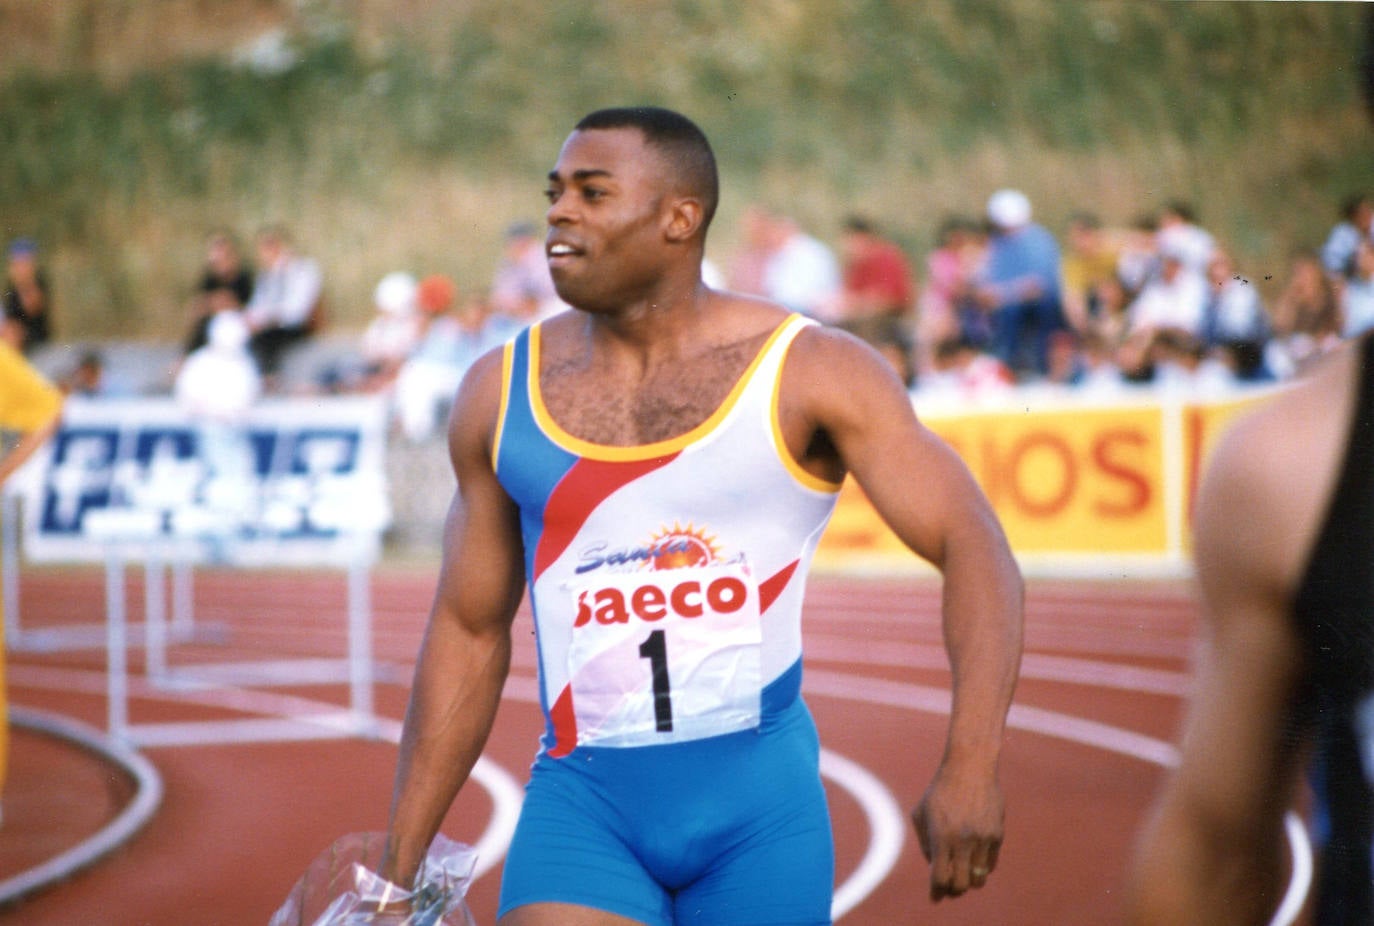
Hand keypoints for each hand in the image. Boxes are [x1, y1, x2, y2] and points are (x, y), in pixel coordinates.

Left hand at [912, 766, 1004, 901]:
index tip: (935, 897)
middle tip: (949, 887)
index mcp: (941, 836)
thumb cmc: (940, 789)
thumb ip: (925, 843)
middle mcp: (963, 840)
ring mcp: (983, 838)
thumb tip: (934, 868)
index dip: (937, 892)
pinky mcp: (997, 834)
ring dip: (969, 880)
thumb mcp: (921, 813)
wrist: (970, 767)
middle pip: (961, 884)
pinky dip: (981, 867)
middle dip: (953, 890)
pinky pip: (990, 864)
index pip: (940, 878)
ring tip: (962, 874)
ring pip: (979, 878)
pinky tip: (973, 860)